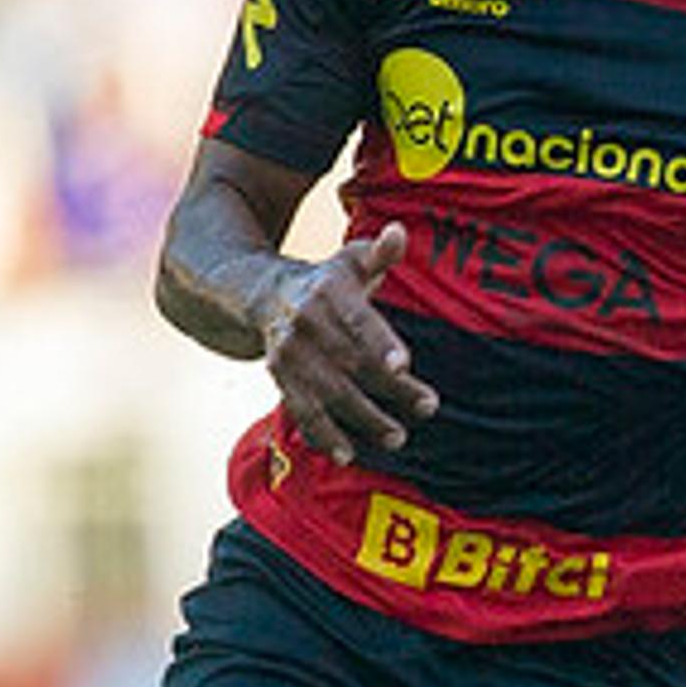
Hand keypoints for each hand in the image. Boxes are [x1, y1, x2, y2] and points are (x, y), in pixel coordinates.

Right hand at [264, 224, 439, 462]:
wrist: (258, 293)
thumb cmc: (325, 280)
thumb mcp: (350, 262)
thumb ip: (379, 253)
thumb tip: (399, 233)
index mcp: (329, 293)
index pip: (358, 321)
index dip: (380, 343)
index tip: (405, 365)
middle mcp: (306, 324)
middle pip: (352, 363)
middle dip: (389, 389)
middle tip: (426, 407)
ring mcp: (290, 354)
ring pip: (328, 392)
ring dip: (362, 419)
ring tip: (397, 438)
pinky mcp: (279, 378)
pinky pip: (301, 409)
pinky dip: (322, 433)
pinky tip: (346, 454)